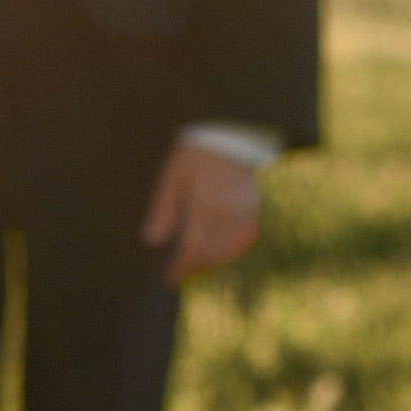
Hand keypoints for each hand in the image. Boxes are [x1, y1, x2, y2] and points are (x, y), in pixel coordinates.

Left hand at [141, 140, 261, 284]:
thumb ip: (163, 208)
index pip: (193, 252)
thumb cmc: (200, 152)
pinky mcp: (258, 210)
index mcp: (205, 211)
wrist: (238, 131)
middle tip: (182, 274)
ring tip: (199, 264)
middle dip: (196, 267)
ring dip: (213, 261)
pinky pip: (244, 239)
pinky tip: (221, 248)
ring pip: (229, 250)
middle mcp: (229, 218)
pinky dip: (230, 248)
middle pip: (212, 256)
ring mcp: (246, 215)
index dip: (181, 269)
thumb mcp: (174, 175)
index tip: (170, 278)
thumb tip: (151, 241)